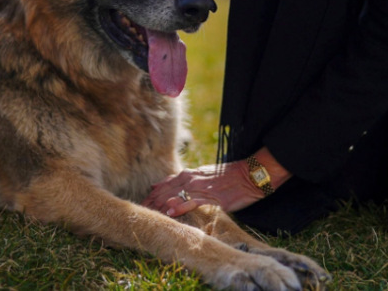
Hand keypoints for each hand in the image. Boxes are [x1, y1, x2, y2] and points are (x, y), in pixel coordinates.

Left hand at [142, 148, 290, 216]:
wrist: (250, 175)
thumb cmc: (228, 176)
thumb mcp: (203, 175)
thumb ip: (184, 180)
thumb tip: (163, 184)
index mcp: (189, 175)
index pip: (164, 185)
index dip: (151, 195)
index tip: (141, 204)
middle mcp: (191, 180)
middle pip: (165, 191)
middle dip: (151, 202)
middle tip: (138, 212)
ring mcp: (201, 188)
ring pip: (175, 195)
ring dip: (160, 205)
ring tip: (148, 213)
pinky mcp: (212, 197)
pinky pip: (192, 202)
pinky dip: (180, 206)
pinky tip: (170, 211)